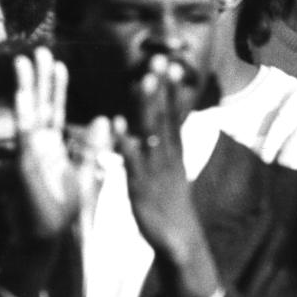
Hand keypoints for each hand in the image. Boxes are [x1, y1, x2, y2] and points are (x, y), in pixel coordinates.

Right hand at [14, 47, 79, 240]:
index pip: (56, 109)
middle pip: (40, 103)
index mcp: (54, 146)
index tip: (59, 62)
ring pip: (28, 112)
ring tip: (24, 60)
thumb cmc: (64, 209)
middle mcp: (40, 145)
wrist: (52, 238)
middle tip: (37, 49)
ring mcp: (31, 152)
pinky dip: (22, 114)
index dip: (57, 87)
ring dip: (26, 86)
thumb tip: (105, 119)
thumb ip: (93, 145)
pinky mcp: (26, 164)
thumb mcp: (87, 171)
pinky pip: (24, 135)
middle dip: (38, 77)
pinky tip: (22, 94)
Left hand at [113, 56, 219, 296]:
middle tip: (160, 58)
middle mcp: (168, 153)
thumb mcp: (174, 168)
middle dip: (161, 86)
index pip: (176, 112)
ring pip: (152, 130)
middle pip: (165, 113)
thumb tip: (164, 126)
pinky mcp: (140, 185)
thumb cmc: (171, 200)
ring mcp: (155, 167)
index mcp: (175, 149)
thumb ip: (167, 145)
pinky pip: (131, 159)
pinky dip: (125, 139)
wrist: (178, 238)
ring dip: (147, 104)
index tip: (171, 64)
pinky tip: (117, 123)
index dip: (173, 89)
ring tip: (143, 79)